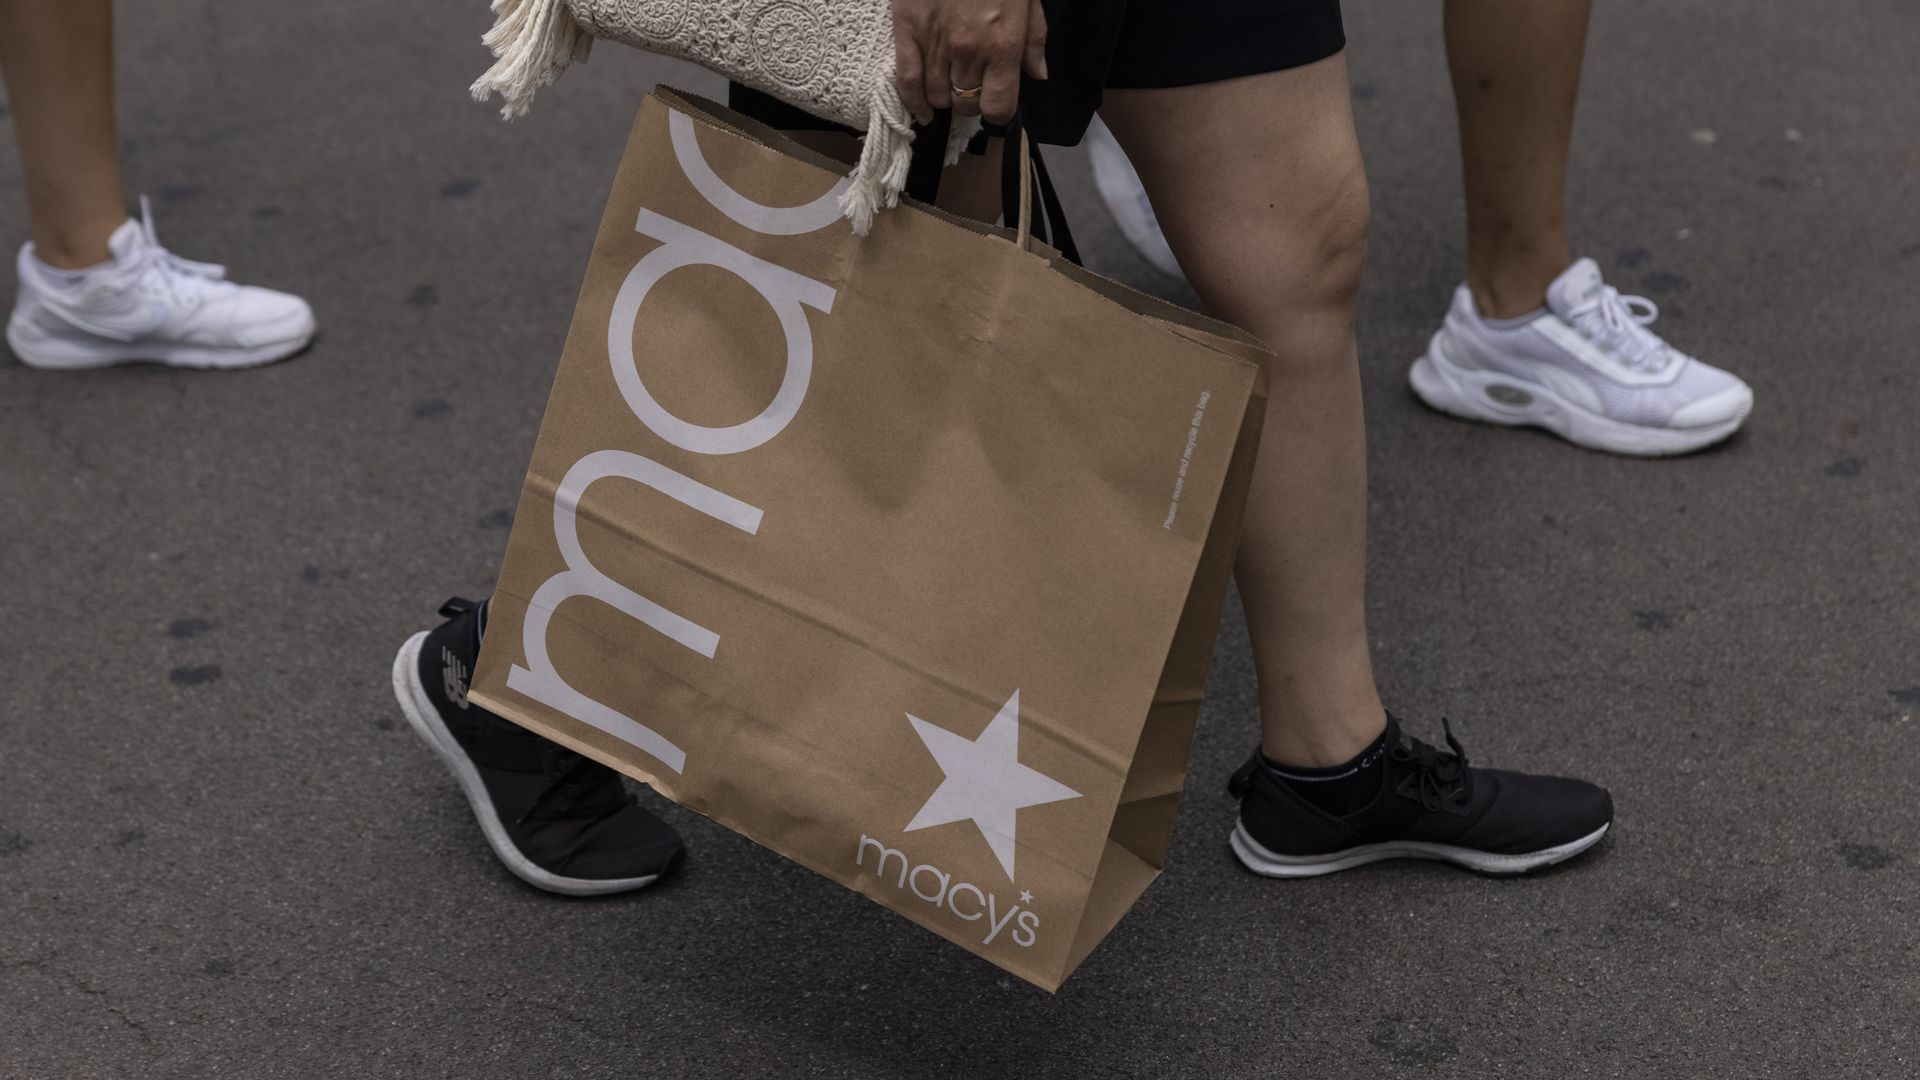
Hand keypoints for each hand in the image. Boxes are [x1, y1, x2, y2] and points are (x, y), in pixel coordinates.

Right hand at [892, 0, 1048, 125]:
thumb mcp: (1027, 0)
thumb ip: (1033, 40)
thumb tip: (1038, 74)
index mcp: (1003, 45)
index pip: (999, 107)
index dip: (998, 110)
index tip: (997, 101)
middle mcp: (969, 52)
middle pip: (966, 104)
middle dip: (971, 101)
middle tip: (973, 86)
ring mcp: (935, 44)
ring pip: (937, 96)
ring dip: (945, 97)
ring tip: (950, 84)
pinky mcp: (907, 33)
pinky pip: (906, 81)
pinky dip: (913, 102)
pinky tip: (922, 110)